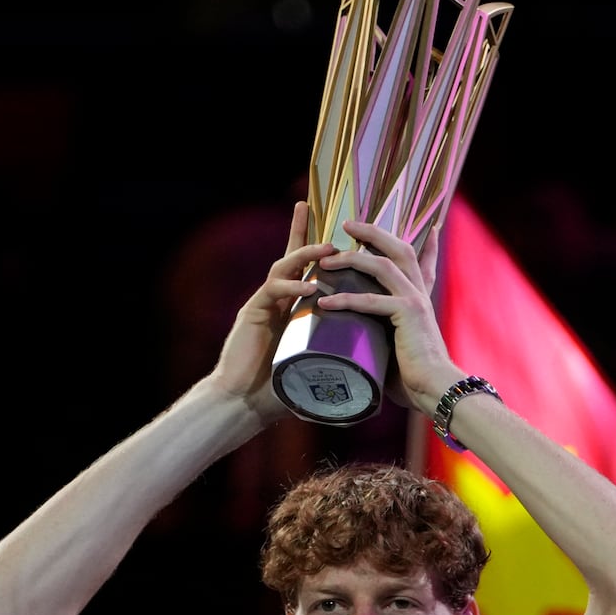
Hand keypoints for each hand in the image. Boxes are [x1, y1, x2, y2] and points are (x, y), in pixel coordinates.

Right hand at [208, 202, 331, 419]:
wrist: (245, 404)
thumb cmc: (279, 391)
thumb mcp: (315, 369)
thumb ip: (336, 364)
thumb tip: (370, 380)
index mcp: (292, 309)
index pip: (307, 273)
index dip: (318, 252)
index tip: (341, 235)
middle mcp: (277, 301)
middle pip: (291, 258)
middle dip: (303, 233)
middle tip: (314, 210)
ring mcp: (264, 304)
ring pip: (284, 267)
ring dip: (306, 254)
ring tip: (328, 249)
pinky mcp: (253, 313)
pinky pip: (273, 291)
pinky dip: (292, 286)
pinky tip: (310, 286)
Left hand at [313, 218, 462, 412]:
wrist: (436, 389)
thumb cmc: (416, 377)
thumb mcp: (399, 348)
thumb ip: (385, 335)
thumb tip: (361, 342)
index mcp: (420, 299)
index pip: (424, 263)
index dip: (428, 244)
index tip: (431, 228)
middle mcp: (419, 294)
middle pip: (399, 248)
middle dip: (372, 232)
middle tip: (347, 224)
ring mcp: (415, 301)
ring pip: (382, 265)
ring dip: (351, 259)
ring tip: (325, 261)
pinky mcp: (408, 314)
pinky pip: (372, 300)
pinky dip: (346, 299)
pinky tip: (325, 301)